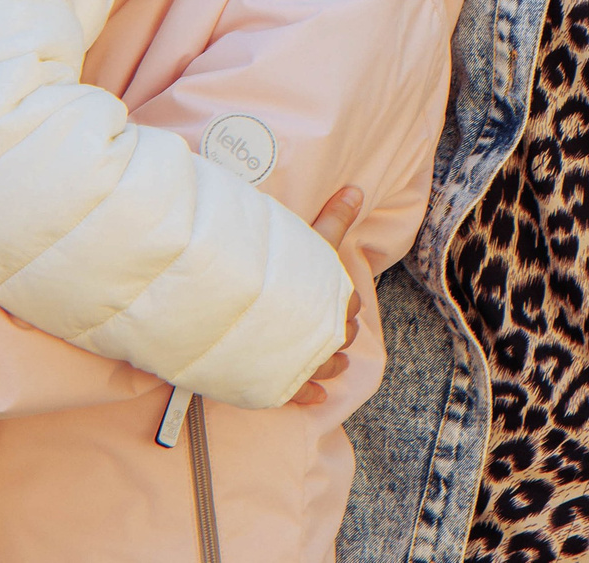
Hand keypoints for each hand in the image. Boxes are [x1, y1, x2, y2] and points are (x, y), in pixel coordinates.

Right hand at [287, 186, 363, 406]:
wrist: (233, 304)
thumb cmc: (273, 268)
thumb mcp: (307, 238)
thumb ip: (334, 218)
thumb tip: (356, 190)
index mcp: (332, 300)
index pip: (349, 303)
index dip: (345, 302)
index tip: (340, 302)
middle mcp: (322, 332)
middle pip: (341, 334)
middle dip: (339, 331)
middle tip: (332, 329)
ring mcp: (301, 360)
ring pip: (326, 365)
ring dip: (332, 363)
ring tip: (338, 364)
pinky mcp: (278, 381)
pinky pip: (298, 393)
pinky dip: (309, 395)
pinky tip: (319, 398)